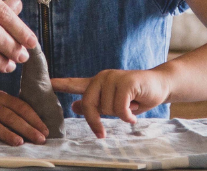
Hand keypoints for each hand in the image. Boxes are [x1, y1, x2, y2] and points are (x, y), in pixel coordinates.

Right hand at [0, 86, 48, 145]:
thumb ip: (14, 108)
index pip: (21, 107)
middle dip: (26, 128)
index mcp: (1, 98)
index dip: (34, 119)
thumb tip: (37, 125)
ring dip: (6, 133)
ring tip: (19, 142)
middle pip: (10, 117)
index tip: (45, 131)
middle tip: (40, 139)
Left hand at [52, 69, 171, 137]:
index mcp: (97, 83)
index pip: (75, 83)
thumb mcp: (113, 103)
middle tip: (106, 129)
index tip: (46, 83)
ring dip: (120, 114)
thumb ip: (95, 104)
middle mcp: (102, 77)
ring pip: (107, 109)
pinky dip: (128, 115)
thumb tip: (75, 106)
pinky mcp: (126, 82)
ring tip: (130, 107)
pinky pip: (120, 108)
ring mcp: (113, 77)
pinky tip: (135, 111)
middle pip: (89, 105)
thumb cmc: (137, 95)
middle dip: (97, 120)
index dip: (60, 84)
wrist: (160, 85)